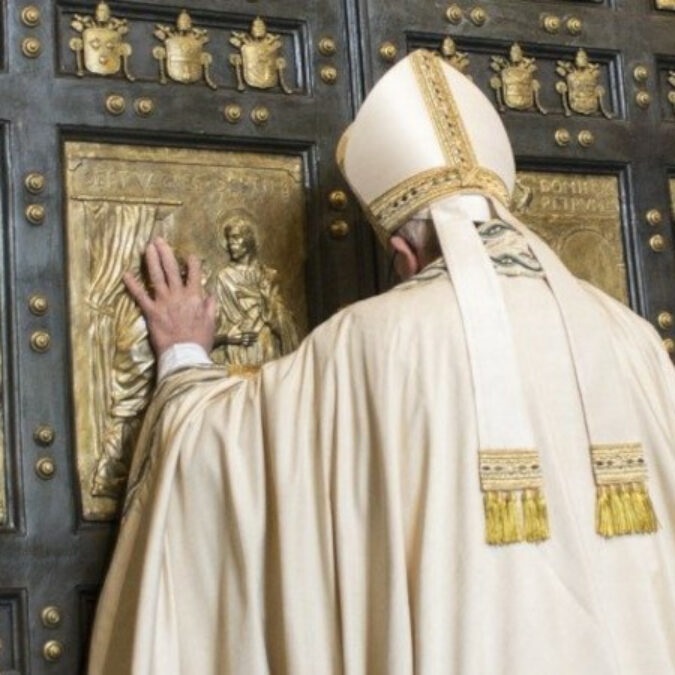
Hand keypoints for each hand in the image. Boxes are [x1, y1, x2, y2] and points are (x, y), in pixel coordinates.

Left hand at [124, 237, 216, 356]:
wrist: (184, 354)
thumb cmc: (200, 340)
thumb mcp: (211, 322)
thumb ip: (210, 306)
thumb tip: (210, 294)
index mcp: (195, 297)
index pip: (194, 274)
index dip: (192, 263)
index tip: (190, 255)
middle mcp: (178, 295)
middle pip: (171, 269)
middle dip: (165, 253)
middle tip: (159, 240)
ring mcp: (163, 302)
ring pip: (156, 276)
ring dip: (151, 260)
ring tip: (147, 248)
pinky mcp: (151, 311)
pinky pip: (140, 296)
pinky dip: (133, 285)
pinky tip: (125, 274)